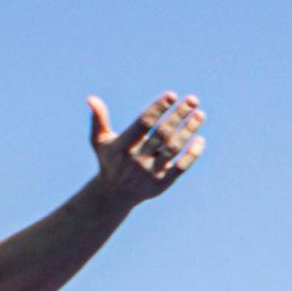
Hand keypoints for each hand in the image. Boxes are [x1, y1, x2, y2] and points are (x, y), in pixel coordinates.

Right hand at [89, 92, 204, 204]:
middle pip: (162, 133)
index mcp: (122, 145)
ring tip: (200, 115)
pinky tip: (200, 140)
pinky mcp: (162, 183)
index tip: (172, 95)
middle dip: (178, 115)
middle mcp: (137, 159)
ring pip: (173, 148)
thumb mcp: (100, 141)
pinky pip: (180, 167)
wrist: (114, 195)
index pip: (143, 123)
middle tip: (192, 100)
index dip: (158, 108)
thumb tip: (91, 99)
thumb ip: (98, 119)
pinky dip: (192, 154)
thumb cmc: (110, 160)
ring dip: (188, 131)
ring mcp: (150, 172)